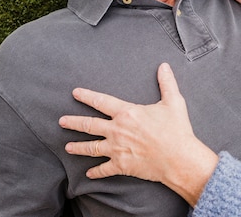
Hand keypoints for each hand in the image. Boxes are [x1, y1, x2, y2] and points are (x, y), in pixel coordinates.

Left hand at [59, 63, 216, 205]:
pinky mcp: (121, 165)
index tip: (75, 93)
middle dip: (73, 122)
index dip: (87, 96)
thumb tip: (164, 66)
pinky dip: (95, 172)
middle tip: (61, 121)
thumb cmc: (177, 129)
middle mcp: (117, 130)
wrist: (179, 158)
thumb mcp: (174, 102)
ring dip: (77, 147)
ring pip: (91, 148)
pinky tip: (88, 173)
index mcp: (127, 113)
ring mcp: (117, 149)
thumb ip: (166, 83)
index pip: (101, 102)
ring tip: (67, 147)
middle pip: (89, 125)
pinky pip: (103, 169)